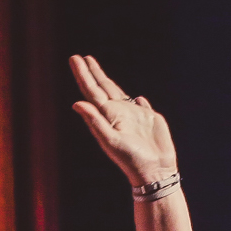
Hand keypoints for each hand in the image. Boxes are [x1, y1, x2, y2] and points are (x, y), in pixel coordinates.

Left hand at [70, 55, 178, 186]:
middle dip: (93, 73)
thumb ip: (95, 121)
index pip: (92, 91)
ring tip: (99, 70)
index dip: (84, 75)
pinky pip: (142, 105)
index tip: (75, 58)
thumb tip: (77, 103)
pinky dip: (138, 100)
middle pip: (103, 88)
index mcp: (108, 116)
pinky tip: (137, 97)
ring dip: (108, 82)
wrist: (155, 171)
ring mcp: (135, 116)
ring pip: (119, 93)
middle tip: (82, 58)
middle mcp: (119, 114)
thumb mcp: (111, 141)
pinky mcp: (151, 120)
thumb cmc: (131, 159)